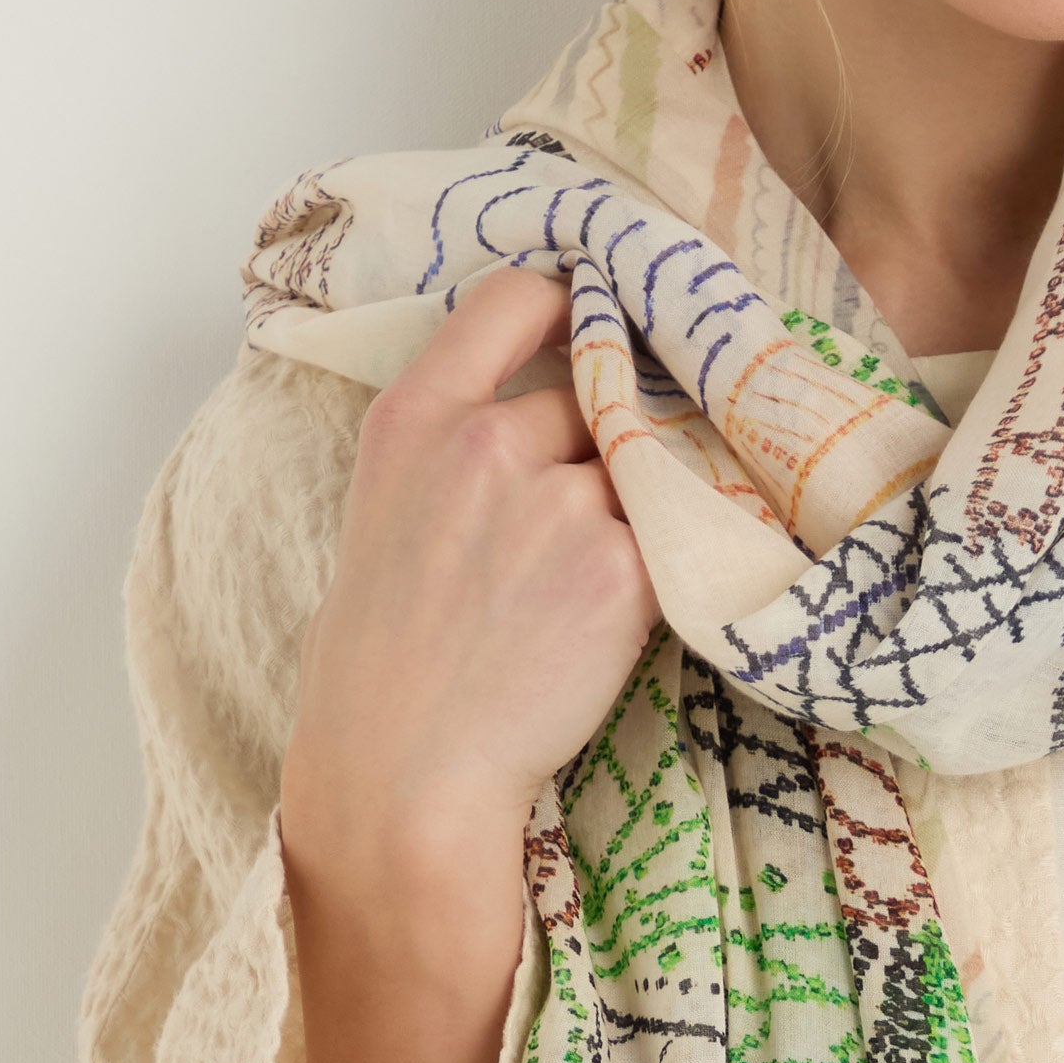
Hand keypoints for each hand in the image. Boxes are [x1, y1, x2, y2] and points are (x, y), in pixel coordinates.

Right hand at [280, 265, 657, 953]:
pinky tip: (624, 608)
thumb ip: (463, 438)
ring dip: (638, 507)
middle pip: (598, 390)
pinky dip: (666, 562)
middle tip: (600, 495)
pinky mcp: (620, 570)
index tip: (602, 323)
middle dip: (609, 437)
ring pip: (642, 467)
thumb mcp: (392, 507)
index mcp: (416, 415)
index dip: (575, 302)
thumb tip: (564, 401)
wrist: (404, 766)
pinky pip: (673, 533)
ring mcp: (557, 503)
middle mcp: (485, 442)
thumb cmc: (390, 654)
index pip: (516, 296)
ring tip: (590, 579)